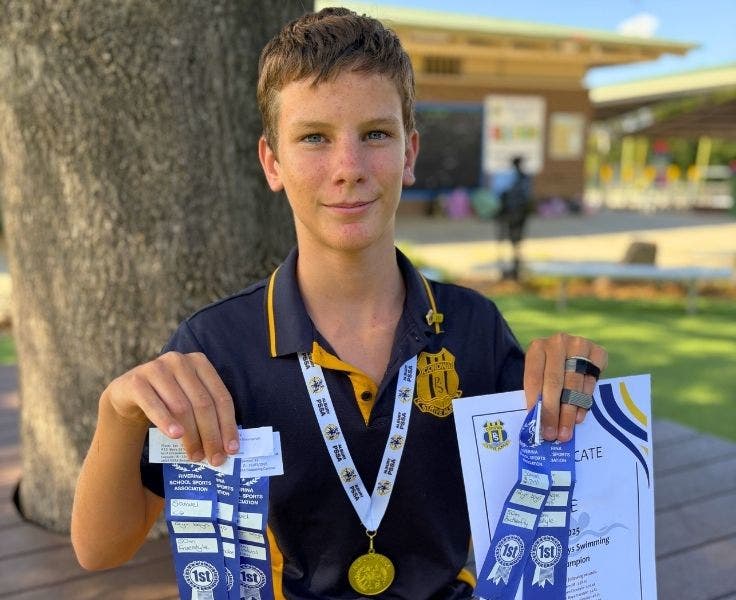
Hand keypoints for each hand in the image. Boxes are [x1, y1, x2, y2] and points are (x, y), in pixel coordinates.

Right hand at [102, 351, 239, 465]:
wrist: (128, 394)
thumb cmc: (167, 400)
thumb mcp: (190, 401)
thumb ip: (208, 416)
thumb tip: (227, 448)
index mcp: (200, 362)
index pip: (221, 397)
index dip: (228, 425)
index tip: (232, 449)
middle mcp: (180, 361)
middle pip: (203, 403)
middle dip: (211, 435)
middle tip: (214, 459)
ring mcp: (157, 368)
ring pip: (182, 406)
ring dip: (191, 435)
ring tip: (196, 455)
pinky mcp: (136, 381)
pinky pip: (154, 405)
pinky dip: (166, 421)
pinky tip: (175, 436)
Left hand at [523, 333, 606, 441]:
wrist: (572, 352)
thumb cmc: (550, 369)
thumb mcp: (539, 375)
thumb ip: (538, 393)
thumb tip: (537, 423)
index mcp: (536, 347)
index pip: (533, 377)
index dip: (535, 401)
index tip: (536, 423)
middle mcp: (557, 342)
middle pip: (554, 382)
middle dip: (553, 412)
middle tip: (552, 434)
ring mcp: (579, 345)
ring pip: (573, 383)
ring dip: (569, 411)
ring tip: (566, 431)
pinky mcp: (598, 352)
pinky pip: (591, 380)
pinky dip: (585, 401)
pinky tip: (579, 417)